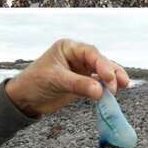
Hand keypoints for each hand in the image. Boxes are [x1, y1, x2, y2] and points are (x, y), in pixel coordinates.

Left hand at [5, 38, 128, 116]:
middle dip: (110, 72)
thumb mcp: (55, 81)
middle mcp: (77, 56)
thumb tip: (100, 91)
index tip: (109, 76)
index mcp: (68, 48)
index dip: (102, 63)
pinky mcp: (83, 83)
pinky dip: (106, 89)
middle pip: (100, 61)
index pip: (90, 52)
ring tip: (122, 87)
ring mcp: (81, 70)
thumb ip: (78, 85)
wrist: (25, 99)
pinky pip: (98, 84)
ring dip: (112, 80)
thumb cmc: (34, 83)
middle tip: (117, 85)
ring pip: (102, 72)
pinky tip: (113, 94)